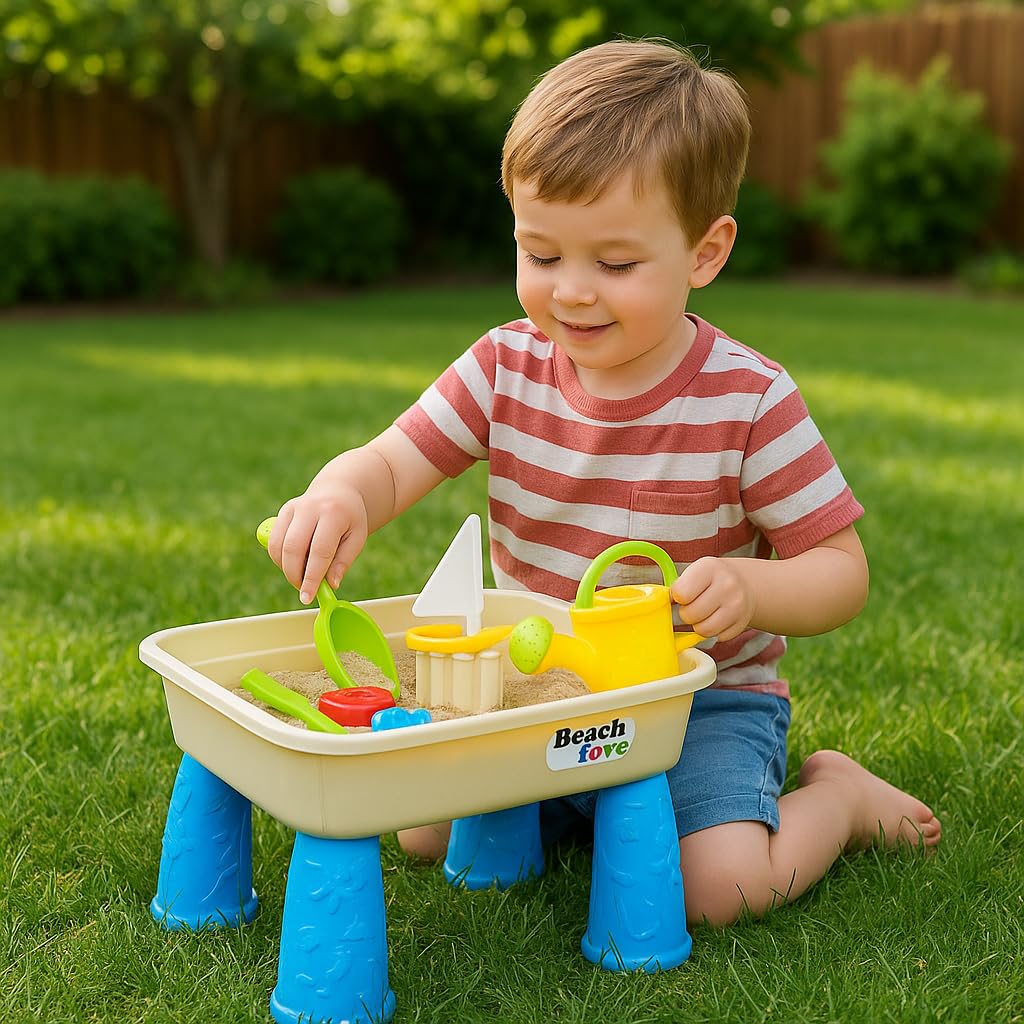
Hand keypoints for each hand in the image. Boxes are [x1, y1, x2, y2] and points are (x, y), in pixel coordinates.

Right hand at [267, 483, 368, 603]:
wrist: (338, 491)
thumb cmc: (350, 519)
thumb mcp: (357, 538)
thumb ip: (344, 561)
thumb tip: (331, 584)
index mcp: (333, 514)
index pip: (319, 551)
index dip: (312, 577)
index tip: (307, 597)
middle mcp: (310, 508)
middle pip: (293, 548)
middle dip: (294, 575)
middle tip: (304, 589)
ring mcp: (293, 508)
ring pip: (278, 546)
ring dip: (286, 568)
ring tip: (303, 574)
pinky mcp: (282, 512)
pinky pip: (273, 541)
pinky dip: (280, 558)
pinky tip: (296, 561)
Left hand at [670, 556, 756, 642]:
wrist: (745, 583)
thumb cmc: (711, 579)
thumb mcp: (696, 572)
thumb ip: (678, 586)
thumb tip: (660, 605)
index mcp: (709, 568)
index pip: (681, 593)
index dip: (677, 597)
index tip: (682, 594)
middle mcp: (727, 585)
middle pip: (690, 615)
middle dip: (686, 613)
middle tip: (692, 606)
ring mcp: (737, 605)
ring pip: (703, 630)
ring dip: (698, 625)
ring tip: (703, 614)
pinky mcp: (742, 623)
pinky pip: (717, 637)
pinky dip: (714, 631)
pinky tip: (717, 618)